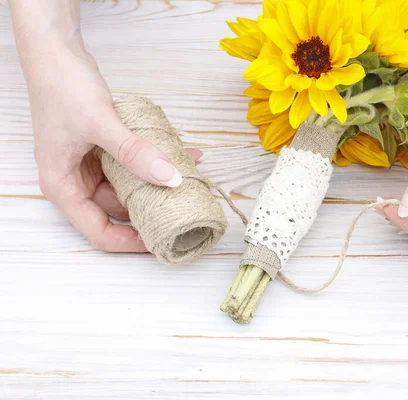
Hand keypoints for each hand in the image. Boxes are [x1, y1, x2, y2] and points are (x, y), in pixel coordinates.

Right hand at [23, 40, 204, 251]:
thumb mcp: (101, 123)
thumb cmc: (61, 86)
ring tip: (190, 179)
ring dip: (158, 183)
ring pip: (130, 186)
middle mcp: (75, 180)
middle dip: (152, 209)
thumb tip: (169, 178)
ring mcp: (90, 165)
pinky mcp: (103, 149)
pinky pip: (133, 165)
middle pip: (118, 211)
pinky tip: (182, 155)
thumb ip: (135, 153)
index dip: (130, 242)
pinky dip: (154, 162)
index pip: (98, 231)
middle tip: (184, 210)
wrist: (55, 50)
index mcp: (63, 186)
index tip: (161, 242)